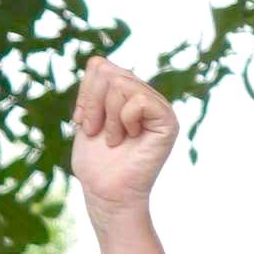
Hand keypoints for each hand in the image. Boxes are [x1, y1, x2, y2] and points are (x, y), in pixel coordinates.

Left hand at [68, 57, 177, 217]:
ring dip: (108, 117)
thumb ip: (94, 87)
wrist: (107, 192)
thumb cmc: (96, 161)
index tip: (84, 122)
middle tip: (98, 132)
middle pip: (109, 72)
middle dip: (94, 104)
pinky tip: (128, 138)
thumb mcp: (87, 115)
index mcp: (128, 94)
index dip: (85, 93)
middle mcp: (147, 97)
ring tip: (114, 139)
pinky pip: (137, 100)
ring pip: (121, 85)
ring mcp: (160, 108)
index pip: (100, 66)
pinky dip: (123, 120)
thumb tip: (100, 61)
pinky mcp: (169, 122)